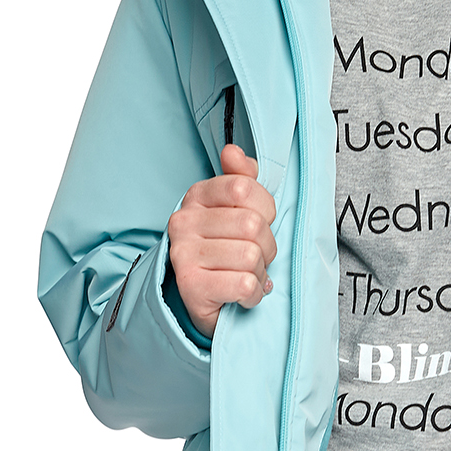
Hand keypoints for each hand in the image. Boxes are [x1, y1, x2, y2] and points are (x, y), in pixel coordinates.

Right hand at [167, 145, 277, 337]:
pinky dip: (253, 295)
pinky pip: (244, 285)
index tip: (259, 223)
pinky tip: (243, 295)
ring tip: (247, 276)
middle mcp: (183, 222)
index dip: (266, 209)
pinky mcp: (191, 287)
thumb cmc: (225, 250)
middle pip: (252, 225)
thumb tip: (232, 151)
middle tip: (256, 257)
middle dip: (267, 246)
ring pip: (251, 257)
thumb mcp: (235, 210)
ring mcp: (183, 254)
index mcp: (196, 196)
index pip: (244, 187)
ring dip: (259, 272)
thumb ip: (241, 177)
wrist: (202, 299)